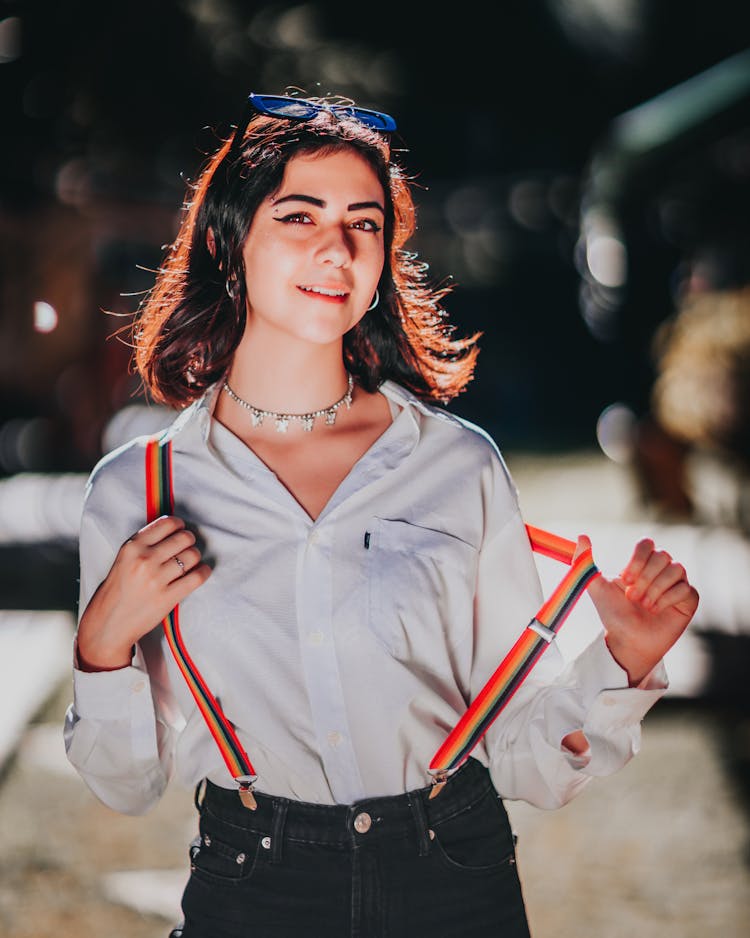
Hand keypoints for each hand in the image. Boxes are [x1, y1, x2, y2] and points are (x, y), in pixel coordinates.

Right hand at [76, 515, 211, 671]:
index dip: (179, 525)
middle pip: (184, 538)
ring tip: (190, 563)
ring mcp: (156, 579)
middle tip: (187, 548)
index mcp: (132, 547)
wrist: (108, 624)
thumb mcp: (124, 559)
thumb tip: (174, 530)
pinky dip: (204, 572)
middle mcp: (144, 559)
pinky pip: (197, 577)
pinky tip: (200, 572)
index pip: (167, 523)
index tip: (181, 530)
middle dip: (189, 541)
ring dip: (195, 558)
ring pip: (193, 555)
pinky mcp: (167, 597)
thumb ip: (145, 544)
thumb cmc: (117, 591)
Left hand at [575, 534, 698, 685]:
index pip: (646, 544)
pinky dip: (669, 599)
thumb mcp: (596, 587)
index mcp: (641, 563)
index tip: (625, 579)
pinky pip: (686, 589)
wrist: (627, 641)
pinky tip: (655, 610)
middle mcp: (661, 570)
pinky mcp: (688, 600)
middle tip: (632, 596)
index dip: (637, 559)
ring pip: (677, 570)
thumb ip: (586, 562)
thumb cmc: (613, 613)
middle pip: (662, 556)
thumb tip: (582, 537)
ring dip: (656, 588)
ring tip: (644, 604)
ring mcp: (676, 584)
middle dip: (645, 577)